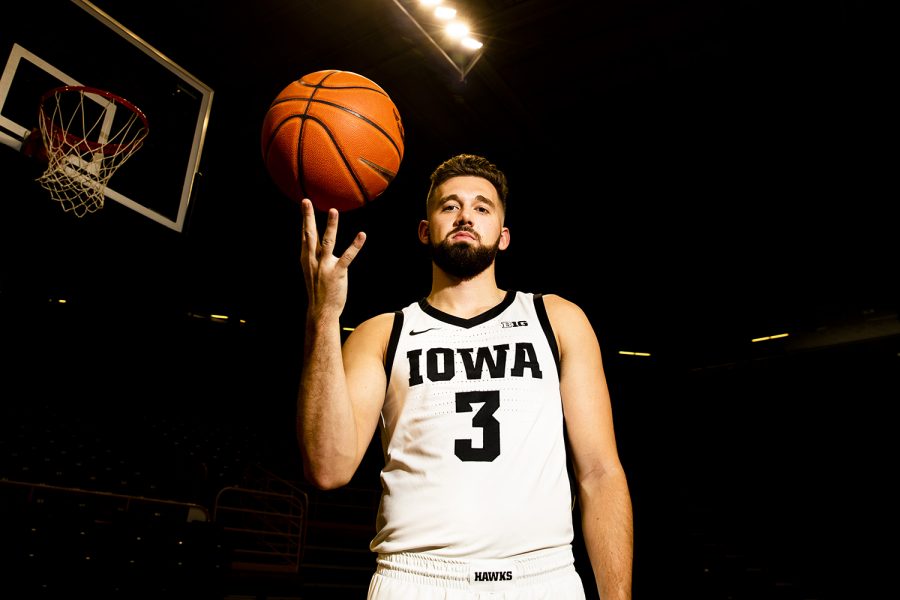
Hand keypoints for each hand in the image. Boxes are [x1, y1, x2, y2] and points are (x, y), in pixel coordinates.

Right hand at [300, 199, 365, 319]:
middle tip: (306, 201)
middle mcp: (313, 261)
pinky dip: (355, 245)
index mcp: (306, 259)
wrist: (321, 312)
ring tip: (333, 211)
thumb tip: (317, 242)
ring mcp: (324, 267)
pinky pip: (347, 257)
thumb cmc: (319, 290)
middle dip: (307, 217)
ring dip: (330, 226)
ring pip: (327, 242)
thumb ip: (314, 255)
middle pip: (309, 234)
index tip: (305, 203)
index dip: (305, 218)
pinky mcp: (337, 273)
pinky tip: (361, 235)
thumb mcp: (312, 271)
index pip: (305, 235)